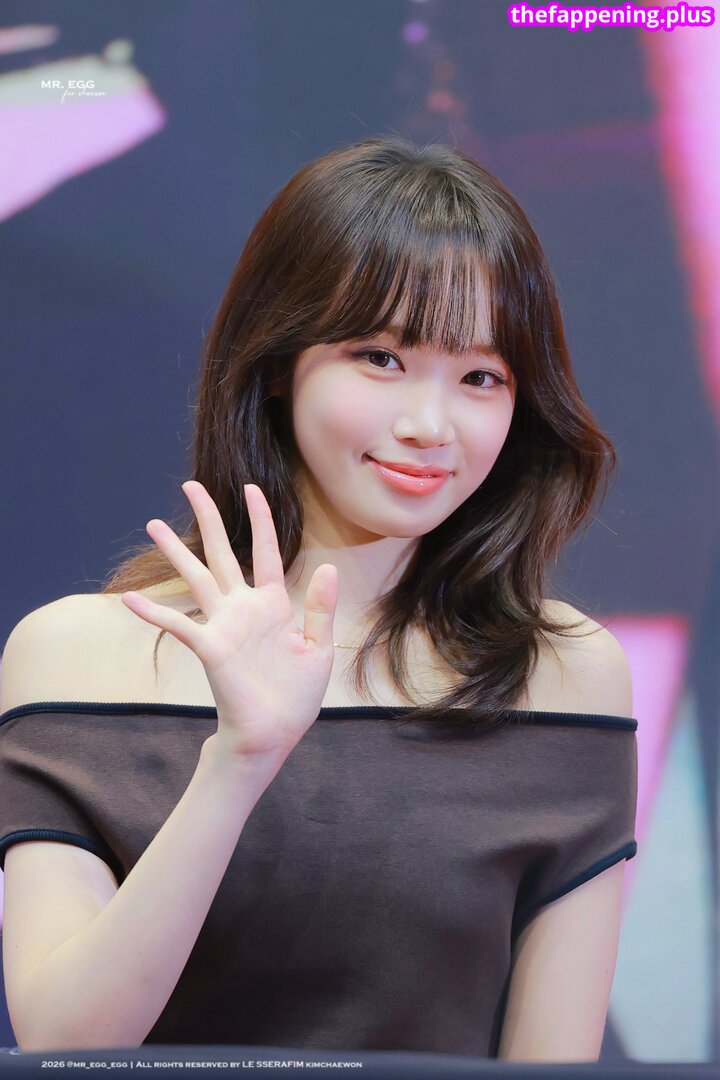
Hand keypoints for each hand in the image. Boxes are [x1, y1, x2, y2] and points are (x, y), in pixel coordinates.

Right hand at [120, 481, 337, 762]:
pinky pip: (178, 626)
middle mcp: (243, 608)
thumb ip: (319, 609)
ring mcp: (223, 626)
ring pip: (196, 578)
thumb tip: (326, 568)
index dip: (260, 519)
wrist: (274, 735)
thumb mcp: (318, 649)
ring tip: (154, 524)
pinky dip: (154, 613)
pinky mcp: (210, 648)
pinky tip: (130, 599)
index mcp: (272, 605)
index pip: (266, 551)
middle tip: (191, 486)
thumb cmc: (295, 696)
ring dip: (175, 552)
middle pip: (222, 553)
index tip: (251, 488)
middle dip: (208, 518)